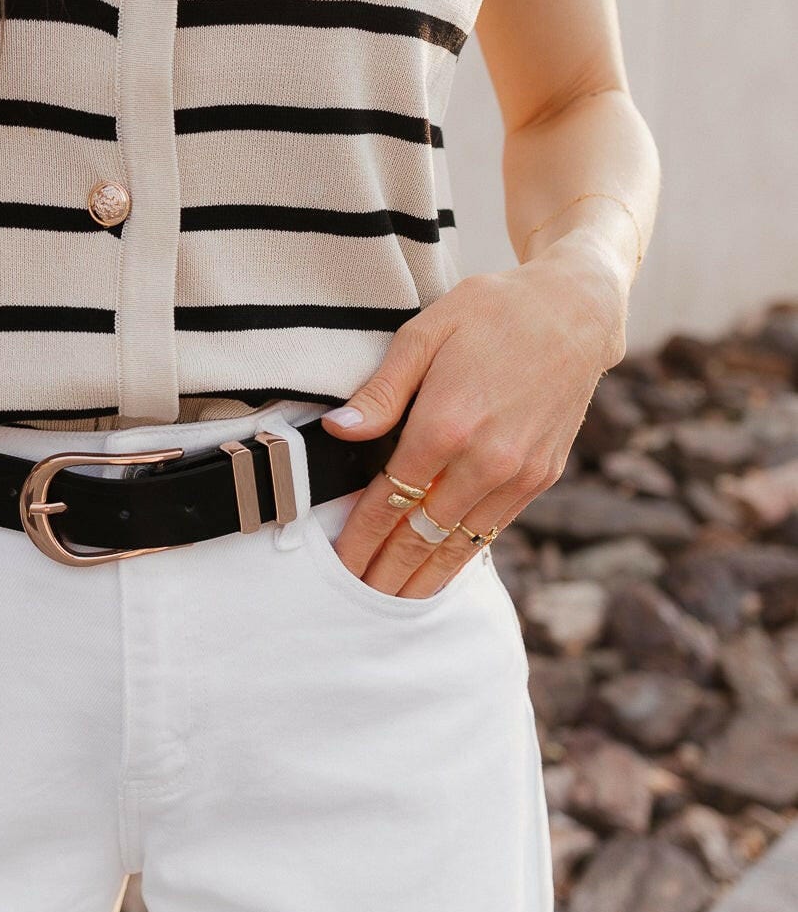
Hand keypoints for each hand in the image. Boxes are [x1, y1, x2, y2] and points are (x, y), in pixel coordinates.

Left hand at [318, 243, 626, 597]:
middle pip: (421, 533)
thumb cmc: (492, 312)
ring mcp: (519, 472)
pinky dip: (462, 554)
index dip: (360, 536)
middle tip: (354, 598)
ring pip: (459, 542)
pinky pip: (493, 527)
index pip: (389, 498)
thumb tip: (338, 431)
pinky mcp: (542, 475)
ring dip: (423, 576)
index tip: (337, 563)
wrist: (574, 311)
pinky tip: (440, 569)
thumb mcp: (425, 332)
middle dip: (386, 571)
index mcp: (446, 423)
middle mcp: (485, 459)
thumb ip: (381, 391)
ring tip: (391, 600)